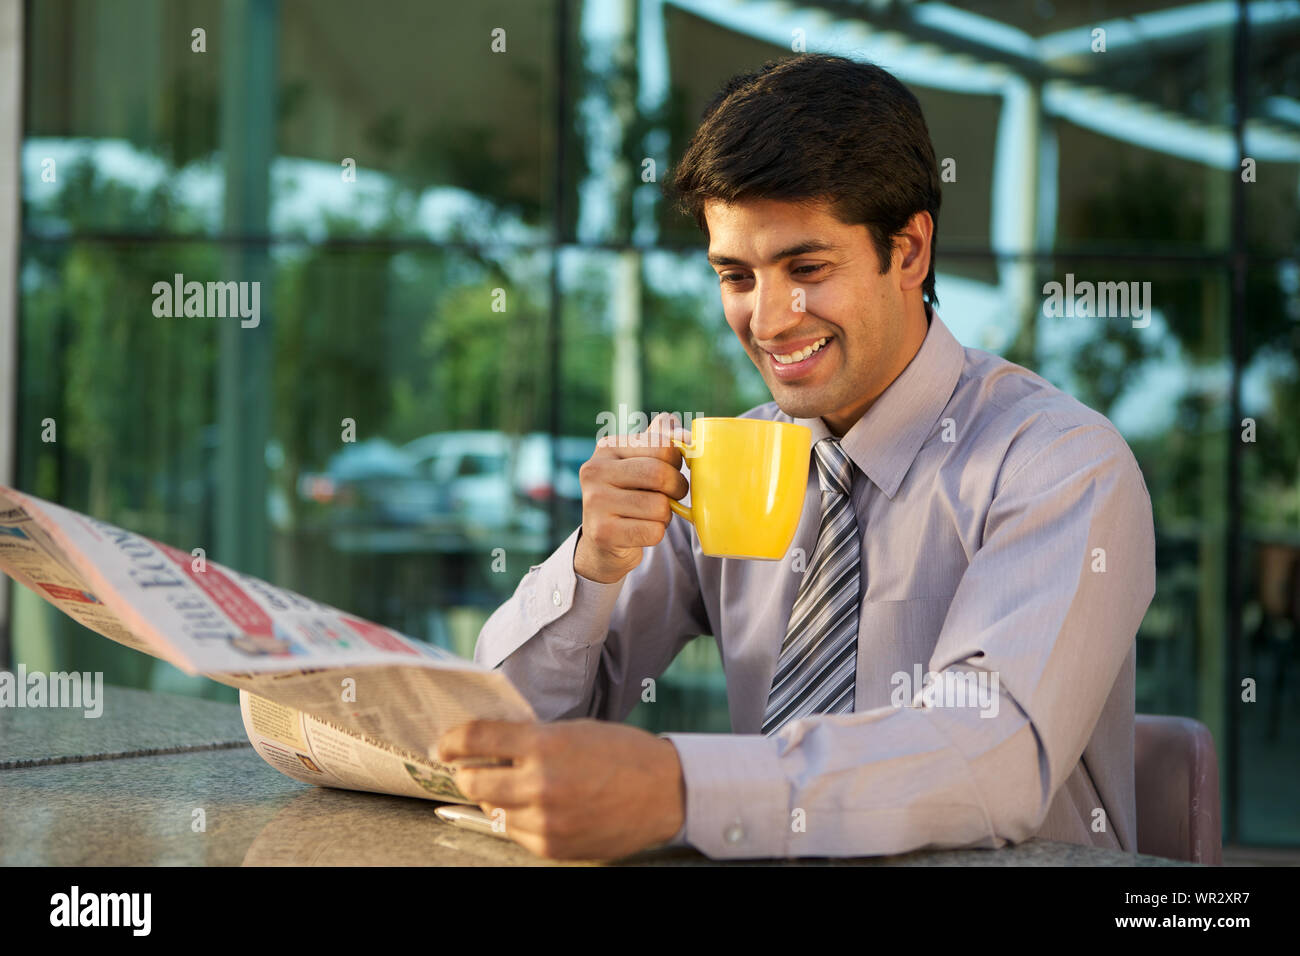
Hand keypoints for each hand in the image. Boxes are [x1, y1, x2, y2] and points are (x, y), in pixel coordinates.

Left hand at [436, 719, 685, 859]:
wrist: (665, 793)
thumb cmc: (624, 754)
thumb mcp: (575, 731)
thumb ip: (532, 739)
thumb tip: (489, 745)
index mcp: (546, 744)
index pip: (476, 738)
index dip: (452, 740)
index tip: (445, 744)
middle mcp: (540, 783)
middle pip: (472, 780)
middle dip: (468, 771)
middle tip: (472, 766)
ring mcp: (545, 820)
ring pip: (491, 809)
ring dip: (493, 795)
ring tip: (512, 785)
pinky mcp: (551, 846)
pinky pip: (514, 832)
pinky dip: (516, 818)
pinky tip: (534, 805)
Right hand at [574, 412, 690, 583]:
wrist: (605, 538)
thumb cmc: (631, 493)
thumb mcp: (642, 461)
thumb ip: (663, 439)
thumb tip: (687, 435)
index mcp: (607, 447)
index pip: (662, 445)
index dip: (678, 461)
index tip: (674, 471)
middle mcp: (595, 471)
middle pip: (660, 474)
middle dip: (678, 488)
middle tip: (675, 495)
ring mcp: (594, 502)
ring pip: (659, 506)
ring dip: (667, 515)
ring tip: (653, 514)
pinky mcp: (601, 533)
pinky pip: (653, 532)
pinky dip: (657, 533)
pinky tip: (643, 530)